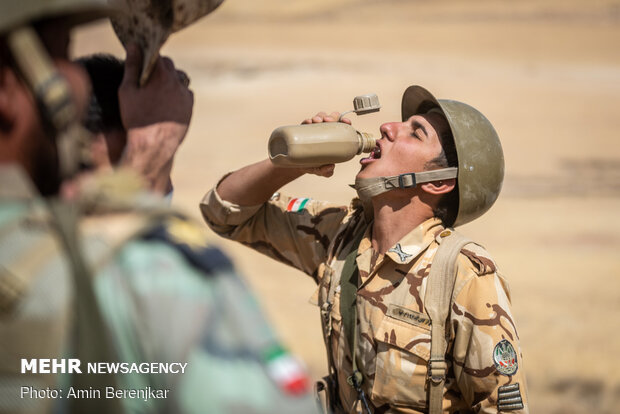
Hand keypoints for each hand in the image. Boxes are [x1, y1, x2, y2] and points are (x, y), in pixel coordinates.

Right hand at [118, 43, 193, 193]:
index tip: (143, 61)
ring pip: (179, 79)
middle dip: (160, 68)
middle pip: (170, 66)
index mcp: (161, 75)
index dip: (150, 57)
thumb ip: (132, 66)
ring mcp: (185, 95)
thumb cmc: (137, 117)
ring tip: (157, 90)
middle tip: (148, 78)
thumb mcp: (127, 90)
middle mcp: (177, 82)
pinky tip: (166, 101)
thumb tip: (133, 45)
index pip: (158, 55)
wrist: (154, 144)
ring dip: (170, 80)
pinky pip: (185, 93)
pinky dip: (177, 94)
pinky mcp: (190, 107)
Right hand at [296, 111, 348, 176]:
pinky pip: (305, 122)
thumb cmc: (313, 165)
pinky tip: (307, 123)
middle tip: (328, 121)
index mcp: (333, 138)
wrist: (297, 165)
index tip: (346, 122)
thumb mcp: (321, 170)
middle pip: (331, 118)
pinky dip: (307, 121)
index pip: (342, 126)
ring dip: (319, 117)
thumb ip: (326, 171)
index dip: (345, 122)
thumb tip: (330, 166)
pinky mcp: (303, 130)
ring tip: (317, 121)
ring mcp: (314, 129)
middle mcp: (324, 131)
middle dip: (331, 117)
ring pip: (319, 117)